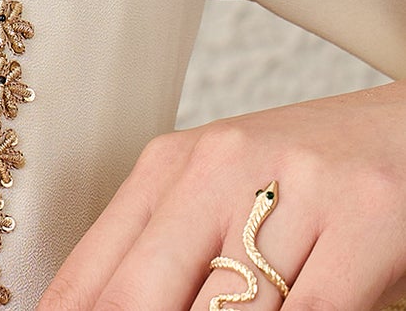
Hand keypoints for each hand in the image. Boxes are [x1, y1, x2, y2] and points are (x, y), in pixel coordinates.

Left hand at [40, 79, 405, 310]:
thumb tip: (93, 305)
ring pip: (230, 309)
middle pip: (146, 288)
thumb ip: (168, 251)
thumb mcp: (227, 194)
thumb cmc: (312, 176)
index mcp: (172, 163)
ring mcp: (295, 188)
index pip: (99, 265)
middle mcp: (222, 166)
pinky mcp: (365, 218)